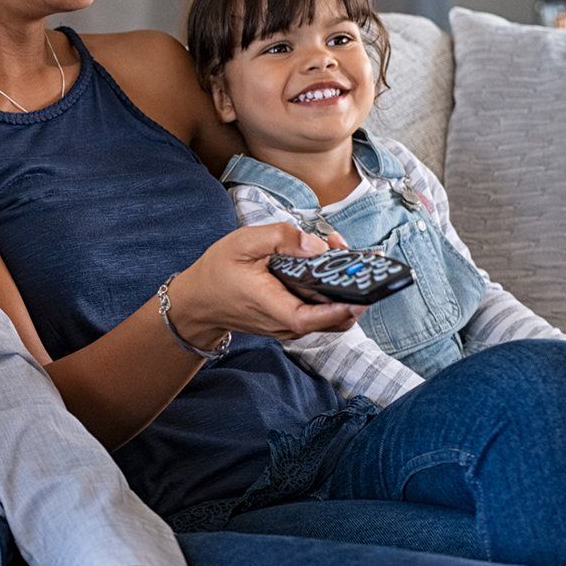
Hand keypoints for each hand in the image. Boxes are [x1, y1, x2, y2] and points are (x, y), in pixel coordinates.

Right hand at [173, 224, 361, 342]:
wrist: (200, 302)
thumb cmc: (218, 271)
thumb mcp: (243, 242)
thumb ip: (281, 238)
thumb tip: (317, 245)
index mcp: (270, 305)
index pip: (310, 317)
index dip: (340, 307)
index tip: (364, 293)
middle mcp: (285, 324)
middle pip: (333, 318)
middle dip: (355, 289)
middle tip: (365, 258)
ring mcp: (290, 327)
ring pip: (332, 317)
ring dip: (347, 290)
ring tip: (347, 255)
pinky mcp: (293, 323)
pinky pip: (322, 313)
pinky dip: (334, 293)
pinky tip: (331, 266)